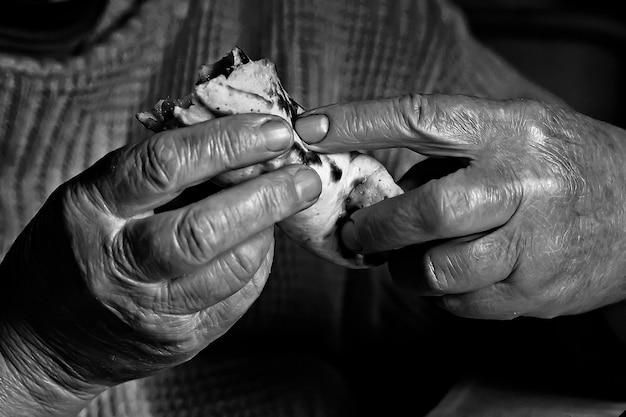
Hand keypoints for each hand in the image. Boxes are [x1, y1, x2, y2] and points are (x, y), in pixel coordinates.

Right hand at [0, 114, 320, 409]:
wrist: (43, 335)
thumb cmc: (77, 246)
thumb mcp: (99, 193)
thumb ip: (161, 168)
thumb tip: (240, 138)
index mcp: (93, 207)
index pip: (166, 165)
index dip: (228, 143)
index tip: (274, 130)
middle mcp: (119, 263)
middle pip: (206, 229)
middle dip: (268, 196)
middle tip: (305, 176)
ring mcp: (151, 310)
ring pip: (232, 267)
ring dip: (268, 229)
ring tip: (281, 203)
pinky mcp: (179, 341)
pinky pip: (238, 298)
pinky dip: (258, 263)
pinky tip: (257, 242)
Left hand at [295, 94, 625, 319]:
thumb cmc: (563, 165)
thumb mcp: (514, 132)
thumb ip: (451, 151)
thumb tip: (383, 185)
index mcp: (509, 132)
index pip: (421, 118)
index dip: (359, 123)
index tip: (313, 128)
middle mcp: (521, 184)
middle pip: (427, 211)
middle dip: (378, 227)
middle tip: (357, 232)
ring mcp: (532, 244)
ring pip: (439, 270)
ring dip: (405, 270)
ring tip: (405, 258)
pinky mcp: (536, 292)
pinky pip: (462, 304)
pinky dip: (440, 294)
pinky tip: (452, 275)